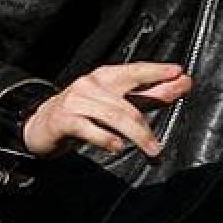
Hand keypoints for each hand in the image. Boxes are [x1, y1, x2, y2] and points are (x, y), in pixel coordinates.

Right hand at [23, 62, 192, 157]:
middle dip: (146, 125)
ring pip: (113, 117)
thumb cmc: (84, 111)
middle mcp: (92, 84)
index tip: (178, 73)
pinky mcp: (64, 119)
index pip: (136, 71)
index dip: (157, 72)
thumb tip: (181, 84)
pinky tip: (117, 147)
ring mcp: (77, 100)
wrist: (41, 124)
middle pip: (127, 103)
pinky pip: (89, 128)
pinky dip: (105, 138)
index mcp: (107, 76)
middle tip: (159, 146)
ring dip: (135, 136)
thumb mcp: (117, 101)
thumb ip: (149, 95)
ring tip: (149, 151)